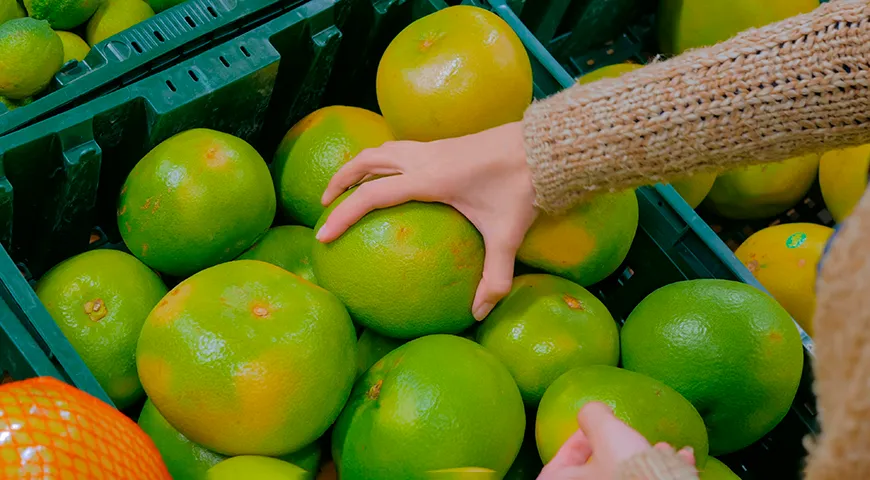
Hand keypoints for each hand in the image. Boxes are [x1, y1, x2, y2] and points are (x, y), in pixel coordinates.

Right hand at [317, 121, 537, 319]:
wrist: (543, 146)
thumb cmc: (522, 187)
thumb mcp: (508, 237)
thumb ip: (493, 278)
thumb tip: (479, 314)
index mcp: (429, 179)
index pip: (371, 195)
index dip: (341, 214)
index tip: (322, 235)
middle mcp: (423, 158)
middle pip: (365, 162)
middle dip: (339, 181)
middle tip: (324, 206)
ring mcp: (432, 146)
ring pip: (381, 149)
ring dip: (359, 166)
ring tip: (349, 189)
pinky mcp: (443, 143)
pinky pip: (400, 148)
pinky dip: (383, 162)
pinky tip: (392, 182)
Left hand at [538, 403, 695, 479]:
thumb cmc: (626, 470)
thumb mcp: (606, 430)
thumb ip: (593, 416)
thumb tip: (593, 410)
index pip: (556, 467)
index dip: (571, 445)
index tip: (589, 431)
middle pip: (596, 472)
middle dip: (616, 450)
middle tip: (627, 436)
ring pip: (626, 478)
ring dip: (645, 459)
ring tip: (663, 447)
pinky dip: (663, 471)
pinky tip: (683, 458)